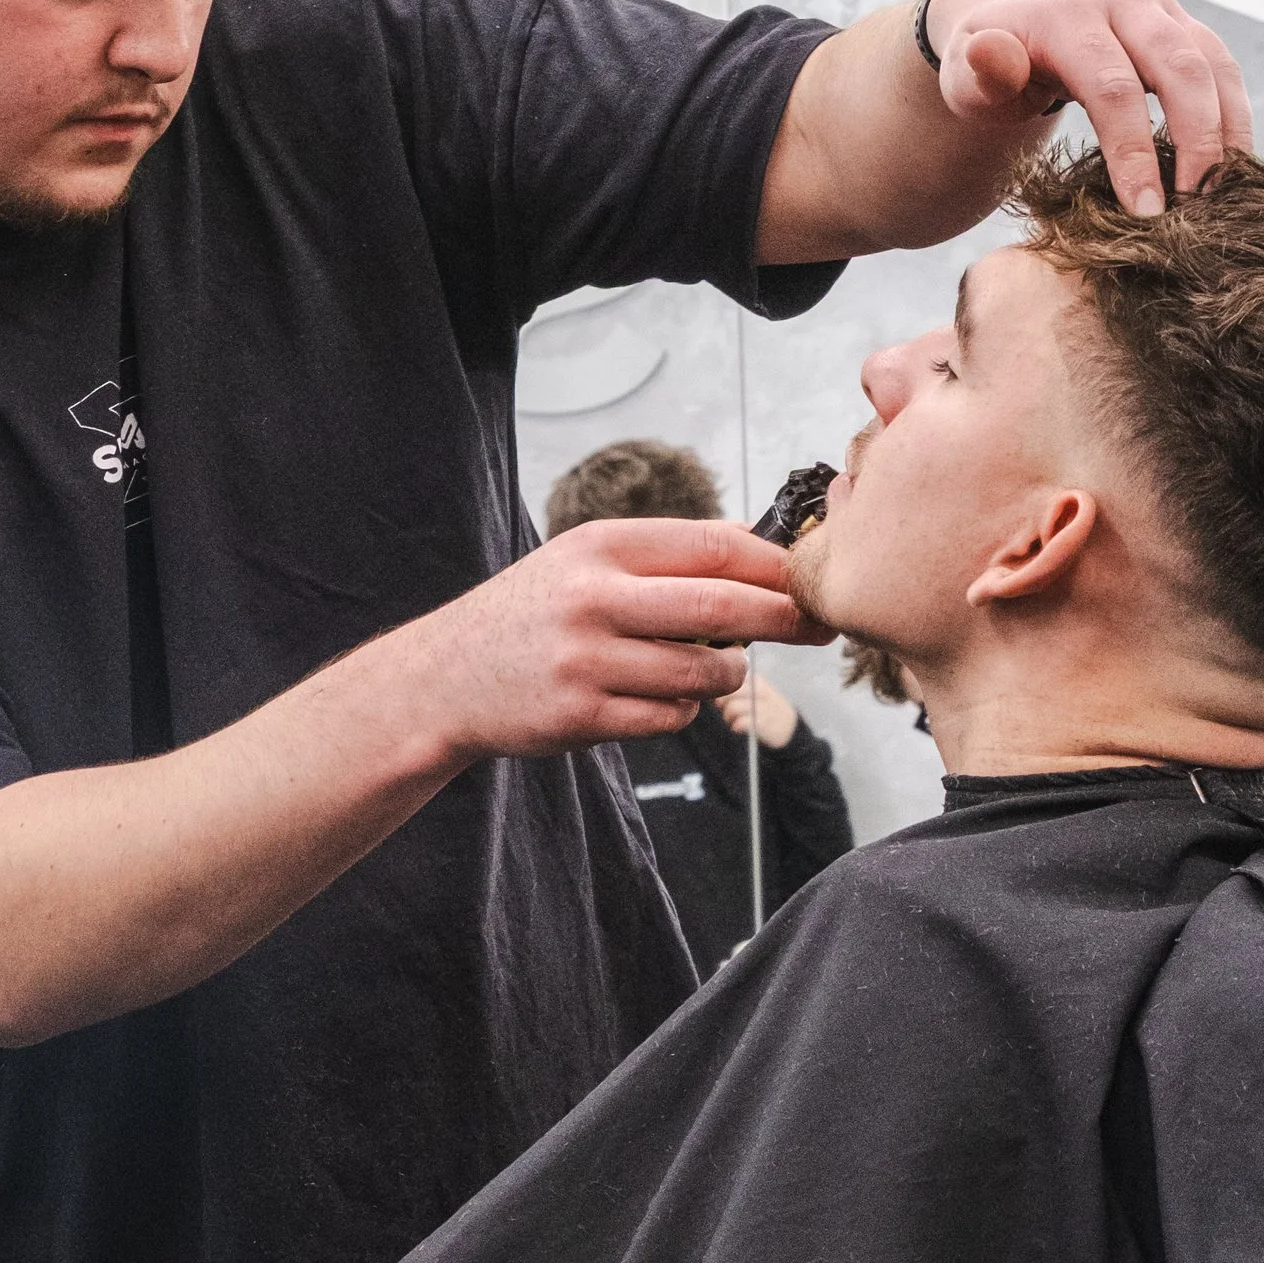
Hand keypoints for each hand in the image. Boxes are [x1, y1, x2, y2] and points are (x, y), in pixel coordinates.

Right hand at [425, 519, 806, 759]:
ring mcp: (587, 660)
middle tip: (819, 625)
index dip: (773, 564)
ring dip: (726, 674)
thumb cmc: (530, 615)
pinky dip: (682, 710)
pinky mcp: (582, 715)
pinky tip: (656, 698)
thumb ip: (663, 554)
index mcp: (600, 546)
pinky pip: (671, 717)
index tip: (809, 578)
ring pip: (703, 672)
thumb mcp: (584, 561)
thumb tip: (756, 545)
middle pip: (723, 608)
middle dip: (785, 618)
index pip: (713, 546)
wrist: (444, 678)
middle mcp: (594, 598)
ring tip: (708, 668)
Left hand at [715, 672, 799, 748]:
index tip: (719, 696)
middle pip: (727, 691)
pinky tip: (738, 727)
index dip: (719, 688)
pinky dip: (735, 726)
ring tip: (732, 720)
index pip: (728, 677)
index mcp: (753, 678)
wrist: (787, 725)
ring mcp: (762, 705)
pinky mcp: (763, 722)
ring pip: (731, 708)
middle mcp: (758, 689)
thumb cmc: (761, 706)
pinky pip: (740, 723)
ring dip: (727, 717)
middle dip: (721, 702)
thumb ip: (732, 687)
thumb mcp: (751, 690)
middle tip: (723, 709)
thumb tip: (707, 688)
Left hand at [926, 0, 1252, 217]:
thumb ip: (979, 74)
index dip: (1133, 153)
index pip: (1112, 88)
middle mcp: (1124, 2)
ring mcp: (1161, 10)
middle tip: (1197, 210)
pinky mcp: (1184, 26)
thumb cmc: (990, 59)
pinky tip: (1230, 168)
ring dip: (1228, 131)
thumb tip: (990, 56)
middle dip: (1197, 143)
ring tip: (1225, 195)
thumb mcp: (967, 71)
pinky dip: (1234, 117)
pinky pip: (1223, 68)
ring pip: (1214, 65)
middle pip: (1180, 69)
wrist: (1018, 9)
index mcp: (1068, 16)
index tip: (1145, 213)